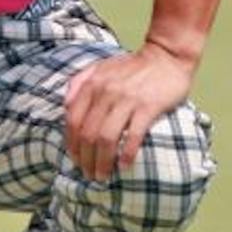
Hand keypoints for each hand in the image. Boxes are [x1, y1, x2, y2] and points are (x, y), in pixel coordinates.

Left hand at [62, 43, 196, 181]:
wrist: (166, 55)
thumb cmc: (132, 65)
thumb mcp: (100, 66)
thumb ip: (79, 82)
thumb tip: (65, 105)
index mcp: (92, 84)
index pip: (73, 120)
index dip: (72, 144)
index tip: (76, 160)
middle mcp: (106, 92)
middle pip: (88, 134)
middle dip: (86, 159)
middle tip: (89, 175)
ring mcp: (127, 99)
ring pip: (106, 138)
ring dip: (102, 162)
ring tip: (103, 176)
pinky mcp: (148, 106)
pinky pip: (133, 135)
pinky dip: (127, 153)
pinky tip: (125, 166)